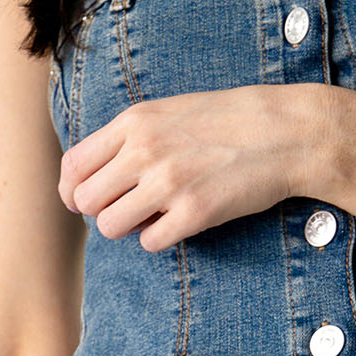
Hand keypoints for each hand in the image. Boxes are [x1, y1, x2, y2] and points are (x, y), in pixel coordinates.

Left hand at [57, 82, 324, 253]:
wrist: (283, 133)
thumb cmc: (229, 122)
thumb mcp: (170, 112)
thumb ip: (133, 137)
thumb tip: (100, 175)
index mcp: (134, 123)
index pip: (75, 165)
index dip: (72, 190)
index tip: (84, 200)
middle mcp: (144, 152)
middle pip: (87, 200)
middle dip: (101, 211)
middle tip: (125, 211)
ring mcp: (168, 184)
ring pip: (111, 226)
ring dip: (127, 229)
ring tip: (152, 218)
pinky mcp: (194, 214)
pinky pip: (149, 243)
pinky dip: (158, 239)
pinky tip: (177, 224)